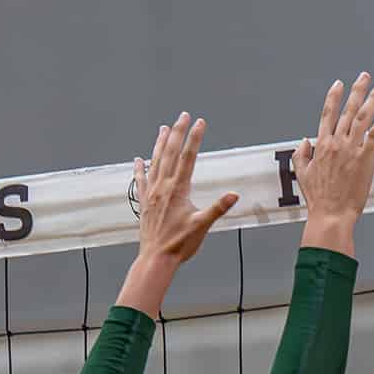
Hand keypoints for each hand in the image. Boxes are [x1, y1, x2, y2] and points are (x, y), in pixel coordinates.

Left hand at [133, 112, 237, 264]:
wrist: (156, 258)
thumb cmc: (180, 244)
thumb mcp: (202, 226)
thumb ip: (218, 208)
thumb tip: (234, 195)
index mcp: (178, 189)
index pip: (188, 157)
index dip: (195, 138)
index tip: (201, 123)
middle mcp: (163, 186)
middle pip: (170, 153)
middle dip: (178, 133)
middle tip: (183, 115)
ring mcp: (152, 192)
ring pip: (155, 161)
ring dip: (160, 143)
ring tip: (164, 128)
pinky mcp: (145, 201)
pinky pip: (141, 179)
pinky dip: (140, 167)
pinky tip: (139, 159)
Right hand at [294, 73, 373, 235]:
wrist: (331, 213)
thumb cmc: (318, 198)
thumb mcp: (302, 174)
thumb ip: (302, 155)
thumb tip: (305, 140)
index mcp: (321, 145)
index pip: (327, 114)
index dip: (333, 97)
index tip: (338, 84)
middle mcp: (336, 143)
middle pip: (348, 109)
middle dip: (357, 90)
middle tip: (365, 75)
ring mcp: (351, 149)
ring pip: (363, 117)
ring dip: (373, 98)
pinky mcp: (364, 158)